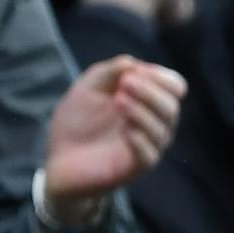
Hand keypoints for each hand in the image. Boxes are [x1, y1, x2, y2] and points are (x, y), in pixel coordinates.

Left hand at [41, 57, 185, 218]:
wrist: (58, 155)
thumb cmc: (77, 119)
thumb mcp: (89, 86)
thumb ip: (110, 71)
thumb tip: (134, 64)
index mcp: (149, 101)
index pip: (175, 87)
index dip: (160, 77)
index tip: (134, 72)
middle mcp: (154, 123)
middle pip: (171, 106)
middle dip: (150, 91)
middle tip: (124, 84)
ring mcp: (147, 146)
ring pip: (162, 130)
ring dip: (142, 112)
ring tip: (118, 101)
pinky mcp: (135, 168)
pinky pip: (150, 155)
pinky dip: (140, 140)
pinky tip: (126, 130)